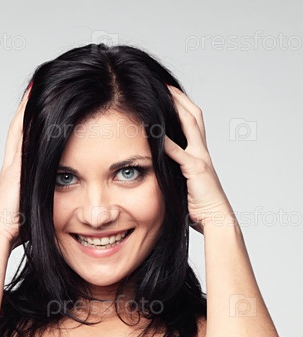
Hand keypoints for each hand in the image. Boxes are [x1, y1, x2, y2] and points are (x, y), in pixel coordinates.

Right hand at [0, 82, 31, 250]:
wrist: (1, 233)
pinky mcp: (15, 163)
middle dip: (28, 109)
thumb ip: (46, 203)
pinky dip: (26, 115)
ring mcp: (12, 162)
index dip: (31, 127)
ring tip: (37, 85)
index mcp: (19, 175)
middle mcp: (13, 164)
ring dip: (27, 107)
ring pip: (20, 126)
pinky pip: (21, 132)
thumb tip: (66, 211)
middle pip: (20, 129)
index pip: (26, 144)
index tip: (41, 109)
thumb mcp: (37, 210)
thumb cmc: (19, 229)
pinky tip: (34, 99)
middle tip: (38, 87)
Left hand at [164, 86, 232, 233]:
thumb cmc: (200, 207)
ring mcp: (200, 159)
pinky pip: (178, 152)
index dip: (182, 108)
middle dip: (180, 99)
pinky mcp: (195, 169)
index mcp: (199, 155)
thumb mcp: (184, 185)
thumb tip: (158, 171)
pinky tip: (154, 131)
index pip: (192, 124)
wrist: (216, 219)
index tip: (169, 95)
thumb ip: (175, 174)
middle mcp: (201, 152)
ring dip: (177, 108)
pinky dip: (166, 141)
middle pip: (194, 117)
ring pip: (190, 125)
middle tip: (166, 85)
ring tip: (163, 95)